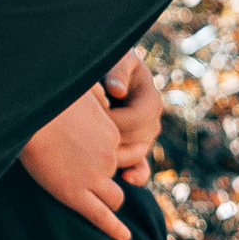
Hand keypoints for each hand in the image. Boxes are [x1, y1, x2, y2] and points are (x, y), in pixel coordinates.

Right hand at [20, 85, 133, 239]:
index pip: (124, 150)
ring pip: (116, 198)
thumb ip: (99, 97)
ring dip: (111, 200)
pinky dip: (114, 228)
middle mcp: (109, 156)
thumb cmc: (48, 97)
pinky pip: (100, 216)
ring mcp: (94, 177)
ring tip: (102, 205)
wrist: (27, 113)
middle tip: (97, 179)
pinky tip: (124, 237)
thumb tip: (106, 96)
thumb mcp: (83, 89)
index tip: (102, 155)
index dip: (114, 155)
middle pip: (122, 174)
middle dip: (113, 177)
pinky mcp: (74, 193)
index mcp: (113, 131)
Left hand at [102, 50, 162, 186]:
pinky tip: (125, 179)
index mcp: (151, 101)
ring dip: (119, 158)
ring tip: (98, 159)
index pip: (136, 119)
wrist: (102, 77)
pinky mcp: (134, 149)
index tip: (92, 115)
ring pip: (136, 155)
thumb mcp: (116, 60)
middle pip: (137, 140)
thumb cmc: (109, 65)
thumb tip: (117, 91)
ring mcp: (144, 138)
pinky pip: (140, 167)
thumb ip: (117, 73)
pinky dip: (136, 174)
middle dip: (113, 140)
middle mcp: (152, 122)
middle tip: (86, 137)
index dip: (114, 120)